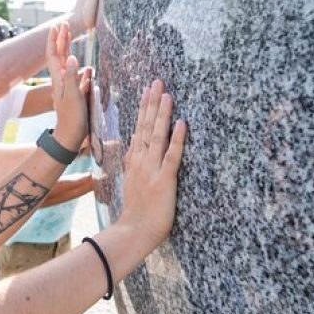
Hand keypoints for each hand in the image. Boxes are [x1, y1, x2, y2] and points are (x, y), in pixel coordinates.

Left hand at [47, 23, 91, 150]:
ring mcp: (67, 87)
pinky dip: (79, 68)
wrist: (69, 136)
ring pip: (67, 64)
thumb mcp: (73, 96)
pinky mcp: (74, 93)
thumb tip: (73, 57)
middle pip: (60, 56)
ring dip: (68, 50)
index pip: (54, 55)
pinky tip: (85, 67)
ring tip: (70, 38)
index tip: (57, 26)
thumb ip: (71, 77)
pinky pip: (76, 76)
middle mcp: (61, 80)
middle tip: (63, 25)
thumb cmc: (71, 118)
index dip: (55, 40)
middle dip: (61, 40)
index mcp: (59, 79)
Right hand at [119, 80, 186, 247]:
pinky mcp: (163, 180)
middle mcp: (141, 160)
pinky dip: (177, 139)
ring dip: (162, 114)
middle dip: (152, 103)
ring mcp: (151, 169)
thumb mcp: (132, 181)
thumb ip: (134, 161)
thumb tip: (136, 143)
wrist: (134, 231)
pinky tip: (182, 123)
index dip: (144, 108)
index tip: (148, 90)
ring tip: (167, 94)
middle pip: (146, 126)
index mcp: (134, 160)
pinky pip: (171, 156)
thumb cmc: (137, 211)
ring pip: (156, 136)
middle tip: (157, 82)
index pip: (139, 128)